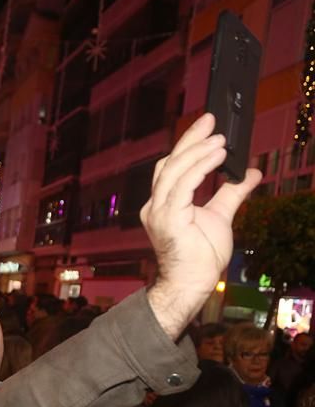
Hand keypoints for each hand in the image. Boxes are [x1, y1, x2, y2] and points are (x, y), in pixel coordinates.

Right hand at [141, 113, 261, 338]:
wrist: (191, 284)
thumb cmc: (200, 257)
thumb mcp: (221, 216)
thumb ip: (231, 193)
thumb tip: (249, 173)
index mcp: (163, 204)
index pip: (172, 167)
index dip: (188, 144)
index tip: (207, 126)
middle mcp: (155, 205)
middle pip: (170, 163)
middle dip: (191, 140)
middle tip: (212, 123)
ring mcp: (158, 212)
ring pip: (174, 171)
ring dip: (198, 152)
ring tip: (220, 141)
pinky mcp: (167, 218)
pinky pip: (183, 186)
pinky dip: (200, 168)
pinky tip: (217, 159)